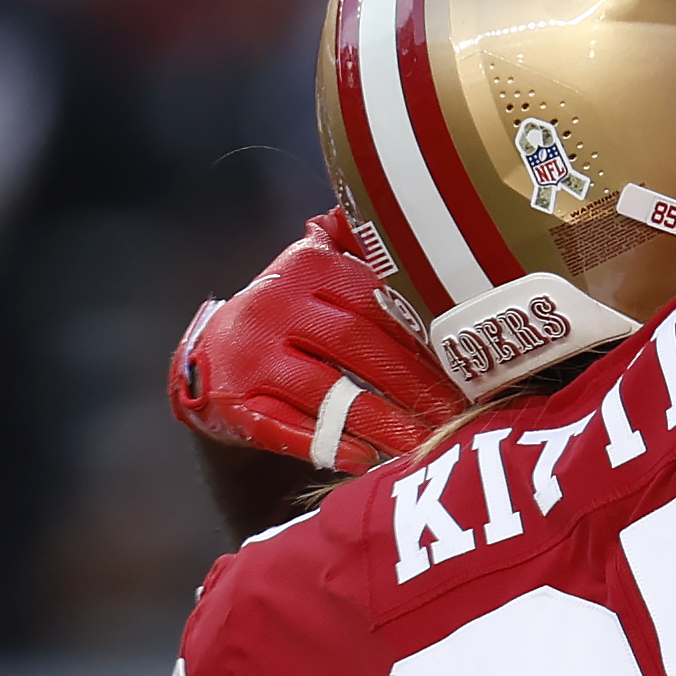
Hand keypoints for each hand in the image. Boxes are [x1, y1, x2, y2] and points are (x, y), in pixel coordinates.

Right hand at [168, 210, 465, 475]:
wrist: (212, 356)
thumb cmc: (289, 317)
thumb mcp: (319, 269)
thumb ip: (361, 245)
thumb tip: (415, 215)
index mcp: (307, 268)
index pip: (375, 301)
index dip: (422, 337)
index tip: (463, 367)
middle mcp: (275, 305)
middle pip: (357, 346)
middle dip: (412, 384)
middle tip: (455, 414)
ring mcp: (251, 356)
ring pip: (327, 392)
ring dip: (381, 422)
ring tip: (424, 446)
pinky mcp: (235, 402)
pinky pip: (286, 429)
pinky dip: (328, 445)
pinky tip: (365, 460)